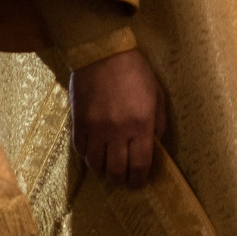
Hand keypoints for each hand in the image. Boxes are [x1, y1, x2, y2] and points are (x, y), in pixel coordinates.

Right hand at [71, 46, 165, 187]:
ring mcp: (95, 129)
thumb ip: (158, 123)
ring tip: (109, 166)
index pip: (140, 165)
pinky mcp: (78, 124)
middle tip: (124, 177)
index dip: (139, 179)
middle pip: (116, 170)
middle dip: (121, 178)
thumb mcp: (157, 94)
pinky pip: (81, 151)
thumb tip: (154, 146)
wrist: (103, 53)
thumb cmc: (135, 71)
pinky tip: (94, 152)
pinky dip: (88, 156)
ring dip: (104, 170)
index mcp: (141, 124)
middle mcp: (117, 131)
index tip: (139, 182)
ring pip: (96, 165)